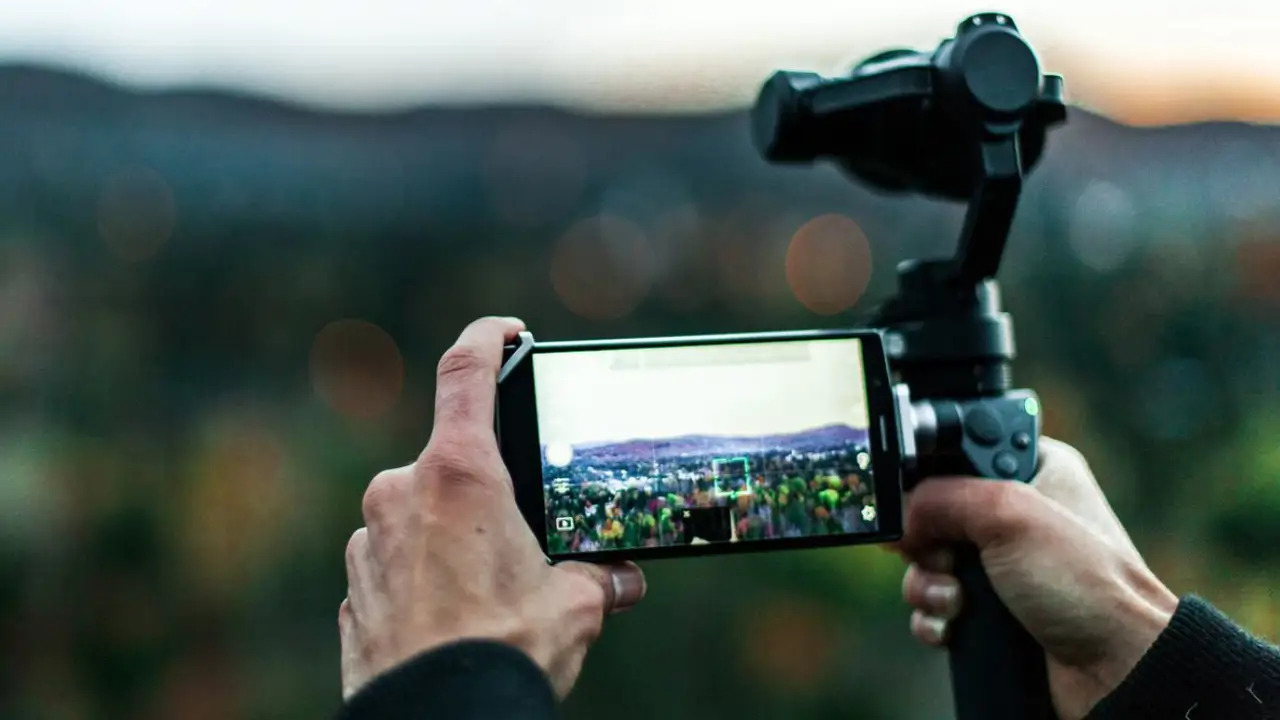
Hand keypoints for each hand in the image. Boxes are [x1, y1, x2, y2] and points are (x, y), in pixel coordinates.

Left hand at [339, 316, 645, 700]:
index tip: (506, 329)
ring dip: (455, 539)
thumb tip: (622, 579)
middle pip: (454, 463)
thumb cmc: (503, 653)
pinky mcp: (354, 586)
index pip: (465, 370)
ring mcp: (369, 539)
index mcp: (460, 474)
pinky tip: (454, 619)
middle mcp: (402, 492)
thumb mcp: (575, 606)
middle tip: (525, 539)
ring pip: (423, 517)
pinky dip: (426, 577)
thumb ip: (598, 577)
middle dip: (491, 493)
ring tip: (493, 596)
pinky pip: (397, 562)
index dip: (487, 336)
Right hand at [896, 437, 1178, 719]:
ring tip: (957, 601)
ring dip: (927, 585)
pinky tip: (954, 625)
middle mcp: (1017, 514)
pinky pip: (936, 604)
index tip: (922, 503)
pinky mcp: (993, 609)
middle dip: (925, 543)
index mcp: (1033, 469)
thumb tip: (902, 516)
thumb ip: (941, 497)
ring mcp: (1004, 564)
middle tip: (948, 558)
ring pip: (928, 562)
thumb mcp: (1008, 515)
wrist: (1118, 666)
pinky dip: (934, 616)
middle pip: (934, 514)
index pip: (959, 454)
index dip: (932, 479)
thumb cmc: (1087, 583)